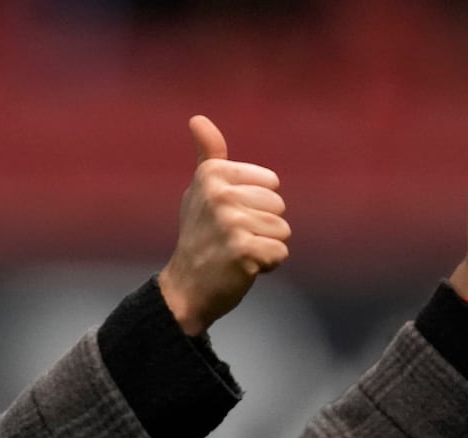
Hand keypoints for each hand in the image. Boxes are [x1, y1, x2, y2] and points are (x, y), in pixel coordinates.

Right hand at [158, 115, 290, 335]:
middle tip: (231, 240)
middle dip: (263, 228)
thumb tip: (197, 118)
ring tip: (236, 253)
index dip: (257, 205)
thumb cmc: (199, 237)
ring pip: (282, 230)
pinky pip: (280, 254)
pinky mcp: (242, 250)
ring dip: (265, 247)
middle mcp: (219, 194)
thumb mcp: (200, 191)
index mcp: (212, 173)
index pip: (271, 183)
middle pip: (279, 206)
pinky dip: (267, 266)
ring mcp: (230, 222)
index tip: (228, 219)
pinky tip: (242, 268)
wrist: (185, 289)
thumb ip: (208, 155)